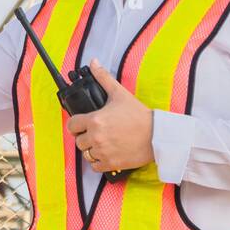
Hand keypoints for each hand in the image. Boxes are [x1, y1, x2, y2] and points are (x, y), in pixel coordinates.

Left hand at [66, 59, 154, 173]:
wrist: (158, 135)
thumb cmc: (139, 115)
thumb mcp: (119, 94)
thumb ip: (103, 78)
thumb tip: (93, 62)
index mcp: (95, 120)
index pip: (72, 125)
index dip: (76, 125)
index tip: (82, 125)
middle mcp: (96, 137)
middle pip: (78, 141)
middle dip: (85, 137)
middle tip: (96, 134)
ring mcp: (103, 151)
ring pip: (86, 154)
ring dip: (92, 150)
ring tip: (102, 144)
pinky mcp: (111, 163)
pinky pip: (95, 166)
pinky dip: (98, 162)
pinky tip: (107, 154)